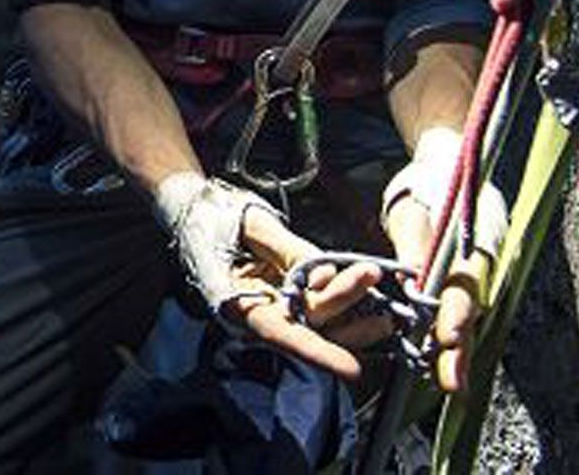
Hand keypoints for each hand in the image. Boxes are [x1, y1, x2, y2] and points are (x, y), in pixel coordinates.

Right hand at [223, 206, 387, 382]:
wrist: (192, 209)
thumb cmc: (211, 216)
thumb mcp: (249, 226)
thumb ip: (289, 249)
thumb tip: (323, 272)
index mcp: (235, 301)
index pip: (279, 332)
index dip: (315, 352)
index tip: (351, 369)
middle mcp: (257, 312)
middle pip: (308, 321)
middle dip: (343, 303)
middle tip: (370, 275)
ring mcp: (274, 307)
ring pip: (320, 323)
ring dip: (355, 319)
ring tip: (386, 308)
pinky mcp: (288, 298)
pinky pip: (321, 309)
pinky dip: (348, 306)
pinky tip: (371, 299)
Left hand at [381, 129, 506, 392]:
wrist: (447, 168)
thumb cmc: (428, 188)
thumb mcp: (414, 211)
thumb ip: (414, 248)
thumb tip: (412, 284)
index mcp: (475, 242)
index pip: (466, 283)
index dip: (457, 312)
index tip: (449, 336)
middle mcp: (483, 263)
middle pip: (471, 311)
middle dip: (462, 349)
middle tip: (453, 384)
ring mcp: (480, 274)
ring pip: (468, 317)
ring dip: (458, 351)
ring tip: (450, 384)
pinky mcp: (467, 282)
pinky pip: (460, 313)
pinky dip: (452, 338)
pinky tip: (442, 365)